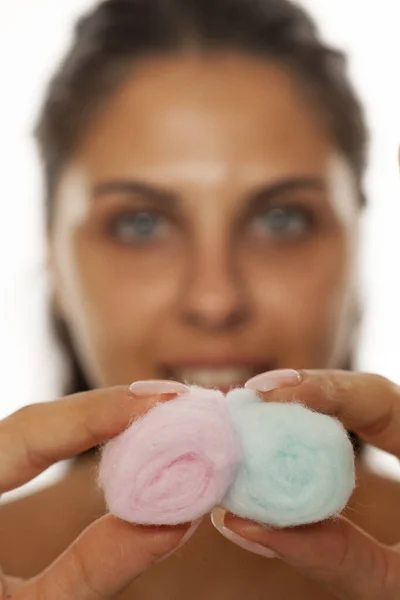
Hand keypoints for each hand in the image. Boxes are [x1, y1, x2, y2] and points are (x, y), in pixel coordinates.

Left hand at [0, 386, 196, 598]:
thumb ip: (97, 568)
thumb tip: (174, 519)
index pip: (27, 430)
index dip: (98, 411)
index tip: (161, 400)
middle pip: (30, 423)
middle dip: (102, 410)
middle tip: (169, 404)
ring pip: (26, 433)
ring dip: (89, 423)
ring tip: (150, 418)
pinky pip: (19, 453)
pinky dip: (65, 444)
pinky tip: (108, 442)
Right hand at [212, 370, 399, 599]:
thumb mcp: (398, 587)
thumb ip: (331, 555)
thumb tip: (241, 523)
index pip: (378, 396)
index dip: (319, 386)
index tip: (263, 394)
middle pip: (364, 396)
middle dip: (302, 395)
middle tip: (246, 407)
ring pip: (363, 414)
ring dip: (307, 417)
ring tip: (254, 427)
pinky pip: (366, 438)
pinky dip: (323, 441)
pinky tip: (287, 450)